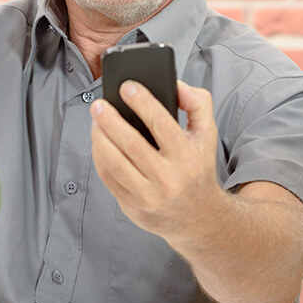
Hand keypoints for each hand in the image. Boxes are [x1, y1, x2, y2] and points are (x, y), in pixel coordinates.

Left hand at [90, 80, 221, 240]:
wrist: (198, 217)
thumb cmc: (198, 169)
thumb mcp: (207, 134)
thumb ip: (197, 104)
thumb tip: (176, 85)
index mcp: (188, 158)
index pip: (162, 124)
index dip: (142, 102)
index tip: (127, 87)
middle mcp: (169, 179)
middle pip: (132, 144)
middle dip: (111, 120)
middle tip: (99, 104)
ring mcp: (148, 196)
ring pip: (115, 162)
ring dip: (100, 137)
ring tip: (95, 120)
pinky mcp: (132, 207)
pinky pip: (108, 178)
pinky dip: (99, 156)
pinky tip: (98, 141)